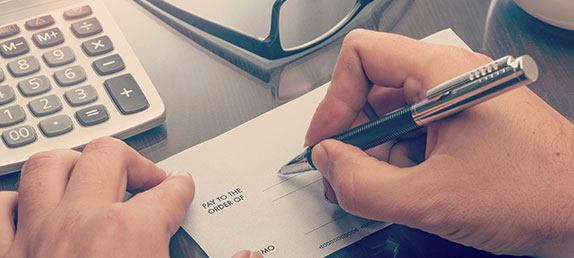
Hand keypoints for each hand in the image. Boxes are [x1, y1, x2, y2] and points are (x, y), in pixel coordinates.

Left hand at [0, 137, 194, 257]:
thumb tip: (251, 254)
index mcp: (129, 232)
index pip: (169, 192)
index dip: (181, 187)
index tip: (181, 187)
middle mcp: (80, 224)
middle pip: (108, 156)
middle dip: (133, 161)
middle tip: (145, 179)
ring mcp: (38, 237)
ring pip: (48, 167)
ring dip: (73, 165)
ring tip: (91, 175)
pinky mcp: (7, 256)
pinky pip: (2, 209)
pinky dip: (18, 201)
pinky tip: (36, 207)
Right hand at [306, 29, 573, 256]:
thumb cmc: (538, 192)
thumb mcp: (432, 199)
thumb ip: (363, 185)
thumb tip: (328, 163)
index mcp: (443, 74)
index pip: (362, 56)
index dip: (335, 100)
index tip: (327, 140)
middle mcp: (448, 79)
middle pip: (371, 88)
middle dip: (350, 134)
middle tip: (341, 172)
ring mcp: (455, 101)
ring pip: (389, 114)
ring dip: (372, 152)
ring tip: (372, 188)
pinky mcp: (461, 124)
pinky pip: (411, 132)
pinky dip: (395, 159)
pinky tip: (399, 188)